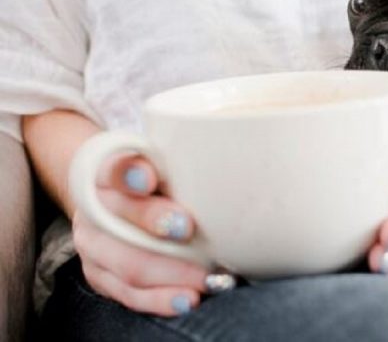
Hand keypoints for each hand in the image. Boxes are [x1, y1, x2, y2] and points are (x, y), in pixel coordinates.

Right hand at [72, 156, 228, 316]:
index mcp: (106, 171)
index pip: (114, 168)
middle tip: (189, 229)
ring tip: (205, 278)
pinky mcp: (99, 276)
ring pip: (127, 263)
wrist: (118, 200)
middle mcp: (93, 208)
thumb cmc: (155, 178)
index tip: (148, 178)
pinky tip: (187, 300)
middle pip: (119, 217)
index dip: (128, 172)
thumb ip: (179, 164)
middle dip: (153, 222)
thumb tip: (221, 170)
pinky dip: (161, 299)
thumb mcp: (162, 162)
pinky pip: (129, 294)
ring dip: (169, 273)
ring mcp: (93, 245)